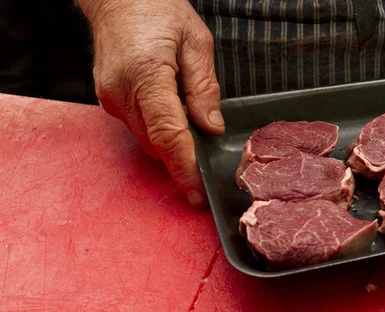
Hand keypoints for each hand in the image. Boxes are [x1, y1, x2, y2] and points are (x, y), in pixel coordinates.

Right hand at [77, 0, 222, 207]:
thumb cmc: (158, 10)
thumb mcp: (196, 41)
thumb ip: (203, 87)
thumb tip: (211, 127)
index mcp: (147, 74)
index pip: (167, 133)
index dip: (184, 168)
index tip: (196, 194)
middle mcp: (123, 92)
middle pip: (157, 143)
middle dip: (183, 160)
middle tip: (208, 166)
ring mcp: (111, 98)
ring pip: (147, 140)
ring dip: (171, 145)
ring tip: (193, 130)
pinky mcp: (109, 99)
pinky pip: (138, 127)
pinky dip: (159, 131)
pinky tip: (173, 114)